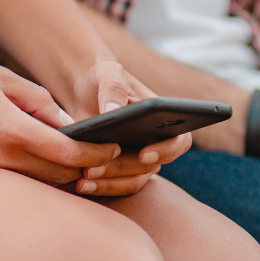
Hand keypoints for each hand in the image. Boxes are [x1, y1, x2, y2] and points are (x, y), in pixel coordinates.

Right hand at [0, 51, 118, 184]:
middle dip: (88, 169)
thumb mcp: (4, 79)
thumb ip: (41, 103)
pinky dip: (37, 176)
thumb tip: (69, 126)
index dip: (98, 155)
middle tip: (108, 158)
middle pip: (60, 176)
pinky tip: (49, 165)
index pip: (70, 155)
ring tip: (85, 164)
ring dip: (64, 176)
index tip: (115, 148)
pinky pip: (15, 182)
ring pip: (39, 184)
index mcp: (12, 131)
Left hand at [63, 60, 191, 196]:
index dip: (166, 150)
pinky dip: (101, 188)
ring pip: (134, 181)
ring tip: (83, 177)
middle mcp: (157, 143)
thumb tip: (114, 111)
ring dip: (109, 182)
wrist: (83, 93)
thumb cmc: (102, 79)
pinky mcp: (121, 171)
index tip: (144, 154)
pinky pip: (117, 187)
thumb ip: (113, 87)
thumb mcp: (107, 72)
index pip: (179, 141)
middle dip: (122, 169)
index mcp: (164, 119)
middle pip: (150, 166)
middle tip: (94, 168)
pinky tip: (80, 184)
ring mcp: (139, 160)